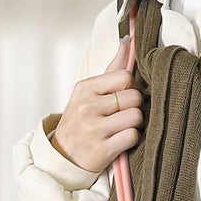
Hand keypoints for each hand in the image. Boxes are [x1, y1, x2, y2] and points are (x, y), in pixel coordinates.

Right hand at [50, 36, 143, 172]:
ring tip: (123, 127)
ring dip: (135, 124)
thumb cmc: (79, 122)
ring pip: (136, 117)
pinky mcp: (103, 149)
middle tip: (124, 114)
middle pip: (134, 97)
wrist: (63, 156)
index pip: (124, 76)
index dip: (130, 87)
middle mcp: (88, 107)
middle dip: (135, 106)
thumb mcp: (88, 93)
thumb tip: (128, 44)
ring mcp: (95, 129)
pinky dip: (132, 139)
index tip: (122, 97)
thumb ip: (111, 70)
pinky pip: (133, 137)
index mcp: (85, 88)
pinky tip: (122, 140)